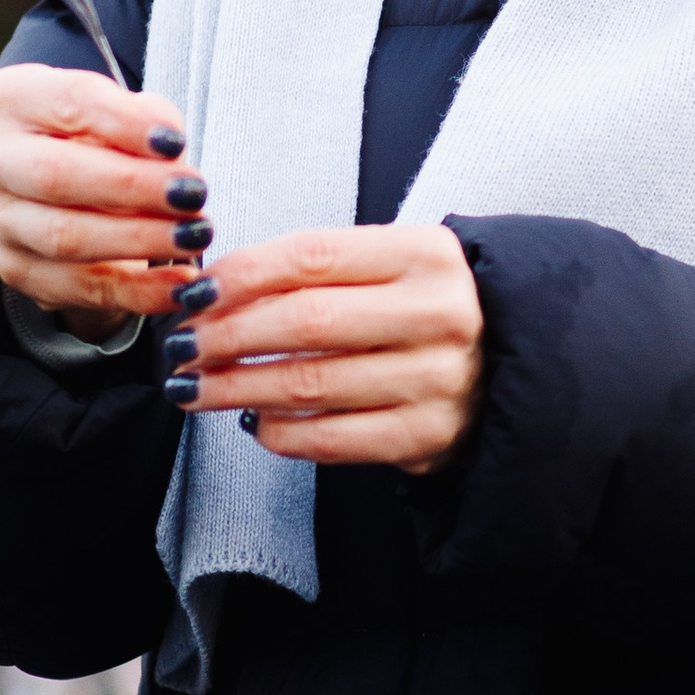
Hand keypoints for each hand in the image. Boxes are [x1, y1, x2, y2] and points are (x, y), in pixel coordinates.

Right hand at [0, 64, 213, 326]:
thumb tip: (169, 150)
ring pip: (64, 237)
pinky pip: (79, 287)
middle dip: (133, 187)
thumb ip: (147, 119)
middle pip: (56, 175)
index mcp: (11, 98)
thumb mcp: (126, 111)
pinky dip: (137, 290)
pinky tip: (181, 285)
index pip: (68, 103)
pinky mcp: (15, 268)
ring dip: (139, 239)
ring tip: (195, 235)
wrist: (75, 187)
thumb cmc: (106, 135)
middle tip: (193, 194)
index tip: (177, 143)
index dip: (125, 124)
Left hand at [165, 222, 482, 474]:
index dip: (241, 274)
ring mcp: (436, 381)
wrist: (512, 365)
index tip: (194, 293)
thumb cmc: (429, 309)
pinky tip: (252, 420)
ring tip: (194, 387)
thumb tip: (217, 290)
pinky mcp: (427, 437)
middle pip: (306, 322)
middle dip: (226, 335)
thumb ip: (322, 269)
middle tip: (181, 346)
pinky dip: (278, 432)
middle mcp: (439, 315)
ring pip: (310, 384)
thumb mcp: (396, 265)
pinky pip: (331, 438)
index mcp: (426, 255)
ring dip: (236, 387)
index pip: (313, 256)